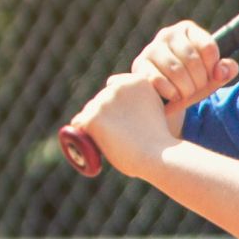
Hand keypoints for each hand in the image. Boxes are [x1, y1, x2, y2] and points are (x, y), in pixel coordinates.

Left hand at [64, 69, 183, 178]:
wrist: (159, 156)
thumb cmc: (161, 141)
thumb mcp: (157, 111)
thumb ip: (142, 102)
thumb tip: (127, 109)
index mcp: (137, 81)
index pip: (114, 86)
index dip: (116, 103)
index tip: (122, 118)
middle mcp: (118, 87)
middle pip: (100, 100)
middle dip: (105, 115)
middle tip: (119, 135)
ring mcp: (103, 101)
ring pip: (89, 112)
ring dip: (95, 124)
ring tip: (111, 141)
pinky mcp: (92, 117)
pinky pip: (78, 123)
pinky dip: (83, 133)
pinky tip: (94, 142)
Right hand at [135, 20, 236, 106]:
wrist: (166, 94)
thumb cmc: (193, 79)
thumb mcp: (213, 74)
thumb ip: (227, 69)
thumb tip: (220, 71)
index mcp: (188, 30)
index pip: (208, 47)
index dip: (213, 68)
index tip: (212, 76)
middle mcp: (168, 34)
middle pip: (193, 60)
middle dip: (200, 81)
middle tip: (198, 89)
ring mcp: (152, 48)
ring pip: (176, 71)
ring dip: (186, 89)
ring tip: (187, 94)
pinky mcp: (140, 65)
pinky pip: (158, 79)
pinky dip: (170, 92)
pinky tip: (175, 96)